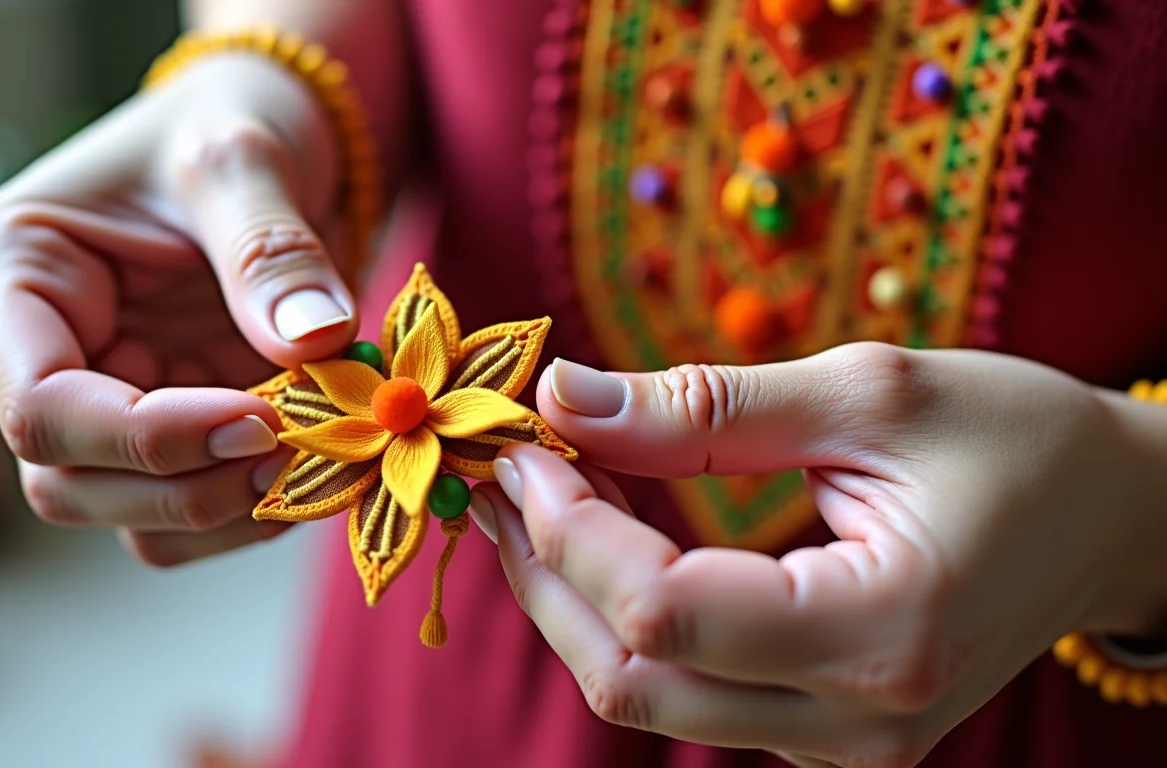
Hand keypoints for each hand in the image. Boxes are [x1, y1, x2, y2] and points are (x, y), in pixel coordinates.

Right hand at [0, 54, 358, 565]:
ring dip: (222, 511)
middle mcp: (36, 354)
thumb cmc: (228, 124)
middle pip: (67, 484)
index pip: (40, 405)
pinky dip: (249, 508)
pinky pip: (187, 508)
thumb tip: (314, 341)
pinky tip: (312, 466)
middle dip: (186, 488)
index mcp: (14, 276)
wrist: (263, 140)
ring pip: (126, 515)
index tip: (258, 420)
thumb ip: (270, 249)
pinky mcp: (164, 430)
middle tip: (294, 451)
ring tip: (313, 459)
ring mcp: (99, 401)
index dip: (146, 437)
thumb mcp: (243, 158)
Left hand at [467, 344, 1166, 766]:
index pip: (664, 611)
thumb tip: (565, 395)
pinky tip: (605, 532)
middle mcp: (858, 721)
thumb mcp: (868, 392)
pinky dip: (627, 613)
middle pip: (634, 675)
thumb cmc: (1015, 439)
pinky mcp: (825, 732)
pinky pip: (689, 687)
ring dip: (574, 592)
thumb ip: (707, 408)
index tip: (525, 442)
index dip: (570, 528)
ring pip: (648, 693)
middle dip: (546, 568)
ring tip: (542, 489)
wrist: (1107, 518)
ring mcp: (840, 743)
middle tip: (506, 468)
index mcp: (884, 631)